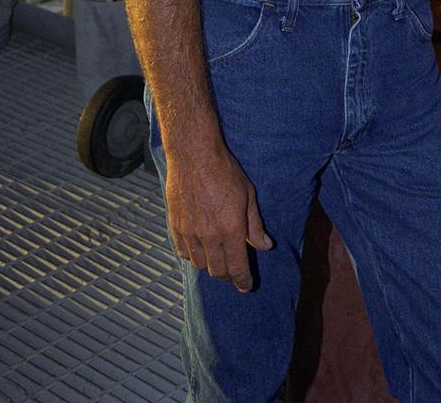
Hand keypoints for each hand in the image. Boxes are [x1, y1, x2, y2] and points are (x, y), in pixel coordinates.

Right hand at [165, 145, 272, 291]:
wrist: (193, 155)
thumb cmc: (224, 171)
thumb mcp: (248, 195)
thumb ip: (255, 225)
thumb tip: (265, 246)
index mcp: (230, 229)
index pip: (237, 267)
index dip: (243, 281)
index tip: (246, 287)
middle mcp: (209, 236)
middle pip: (218, 271)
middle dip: (228, 276)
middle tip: (234, 273)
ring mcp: (190, 232)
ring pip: (200, 265)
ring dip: (210, 266)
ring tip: (217, 259)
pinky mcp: (175, 226)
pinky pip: (183, 252)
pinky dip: (193, 256)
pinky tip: (200, 249)